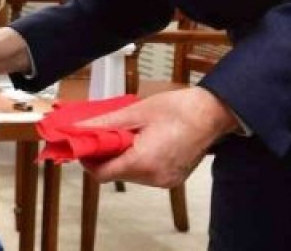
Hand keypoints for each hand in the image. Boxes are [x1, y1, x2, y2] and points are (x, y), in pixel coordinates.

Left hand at [80, 86, 237, 187]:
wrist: (212, 113)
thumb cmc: (178, 109)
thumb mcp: (136, 112)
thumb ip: (104, 124)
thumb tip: (78, 128)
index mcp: (143, 162)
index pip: (102, 174)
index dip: (88, 160)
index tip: (83, 145)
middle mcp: (154, 178)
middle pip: (116, 174)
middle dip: (106, 156)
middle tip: (106, 134)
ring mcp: (165, 181)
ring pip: (130, 175)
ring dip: (123, 158)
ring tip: (129, 135)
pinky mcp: (173, 179)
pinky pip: (146, 175)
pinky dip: (139, 161)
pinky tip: (144, 142)